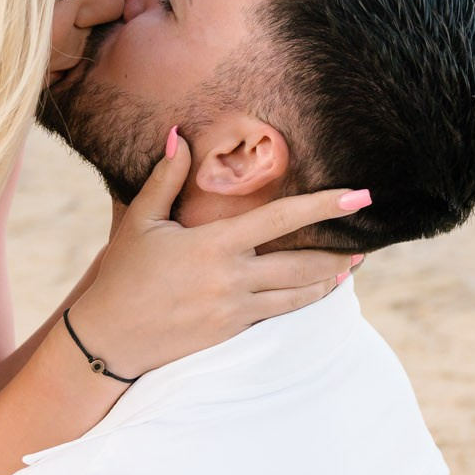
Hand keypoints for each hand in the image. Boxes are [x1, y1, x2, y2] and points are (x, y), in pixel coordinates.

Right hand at [63, 128, 367, 379]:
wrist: (108, 339)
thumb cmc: (122, 275)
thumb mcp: (140, 221)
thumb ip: (165, 179)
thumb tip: (179, 134)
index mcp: (214, 244)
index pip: (281, 219)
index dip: (324, 206)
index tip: (359, 196)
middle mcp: (231, 278)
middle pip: (302, 265)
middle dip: (339, 254)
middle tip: (366, 243)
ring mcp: (234, 310)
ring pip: (297, 296)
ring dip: (328, 282)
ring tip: (350, 269)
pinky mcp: (231, 333)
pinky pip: (278, 316)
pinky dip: (302, 303)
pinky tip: (317, 295)